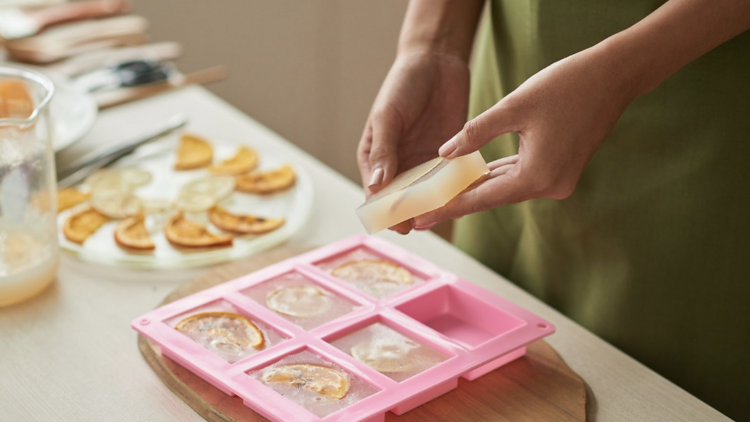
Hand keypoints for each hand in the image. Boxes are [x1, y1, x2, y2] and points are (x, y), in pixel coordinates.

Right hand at [358, 50, 469, 232]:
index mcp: (376, 158)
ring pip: (430, 195)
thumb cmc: (402, 84)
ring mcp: (425, 163)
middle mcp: (400, 165)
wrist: (436, 61)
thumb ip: (383, 150)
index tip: (399, 225)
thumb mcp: (387, 116)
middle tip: (427, 224)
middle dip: (414, 214)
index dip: (387, 212)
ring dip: (437, 205)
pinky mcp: (449, 156)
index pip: (377, 194)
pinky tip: (466, 196)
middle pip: (404, 200)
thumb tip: (376, 185)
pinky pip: (452, 179)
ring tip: (447, 214)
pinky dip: (457, 189)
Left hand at [412, 47, 637, 229]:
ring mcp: (557, 181)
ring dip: (476, 188)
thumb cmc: (565, 86)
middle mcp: (549, 187)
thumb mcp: (513, 107)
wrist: (613, 76)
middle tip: (421, 211)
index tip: (421, 219)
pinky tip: (472, 176)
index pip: (481, 198)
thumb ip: (475, 133)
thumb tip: (444, 154)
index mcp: (537, 176)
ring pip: (505, 187)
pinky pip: (520, 177)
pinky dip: (496, 176)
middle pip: (492, 197)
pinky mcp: (561, 171)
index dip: (448, 207)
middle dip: (457, 201)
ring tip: (439, 195)